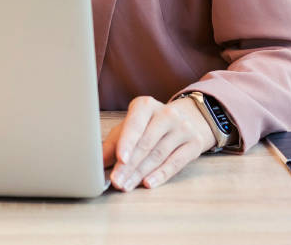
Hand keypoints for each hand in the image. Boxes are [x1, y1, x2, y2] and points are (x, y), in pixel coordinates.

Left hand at [102, 95, 216, 190]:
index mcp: (146, 105)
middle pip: (146, 143)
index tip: (120, 158)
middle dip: (129, 165)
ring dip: (141, 173)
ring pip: (159, 155)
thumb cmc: (150, 125)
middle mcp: (166, 114)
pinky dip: (161, 175)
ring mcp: (182, 128)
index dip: (127, 142)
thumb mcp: (131, 127)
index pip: (135, 124)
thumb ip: (114, 143)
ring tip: (127, 185)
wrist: (187, 119)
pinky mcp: (194, 144)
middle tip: (116, 181)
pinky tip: (148, 183)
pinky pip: (176, 163)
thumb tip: (96, 161)